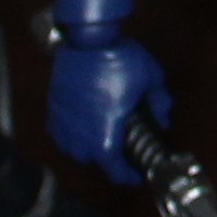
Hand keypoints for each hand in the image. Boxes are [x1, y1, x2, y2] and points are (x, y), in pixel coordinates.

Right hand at [47, 36, 173, 187]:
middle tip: (123, 148)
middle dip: (109, 159)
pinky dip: (70, 135)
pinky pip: (60, 134)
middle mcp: (81, 137)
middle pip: (94, 161)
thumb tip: (164, 115)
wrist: (87, 39)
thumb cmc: (119, 59)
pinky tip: (82, 125)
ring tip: (102, 137)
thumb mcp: (150, 78)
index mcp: (106, 136)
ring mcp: (63, 124)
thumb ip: (160, 101)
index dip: (128, 177)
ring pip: (73, 150)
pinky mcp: (53, 110)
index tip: (136, 175)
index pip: (115, 171)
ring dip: (88, 148)